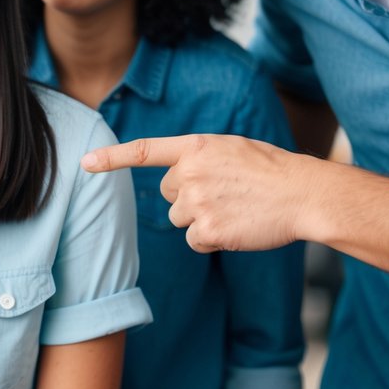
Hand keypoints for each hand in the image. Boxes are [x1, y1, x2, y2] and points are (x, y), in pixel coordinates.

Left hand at [81, 134, 309, 252]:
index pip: (144, 151)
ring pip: (179, 219)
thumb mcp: (230, 150)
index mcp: (196, 147)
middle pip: (168, 194)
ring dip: (201, 220)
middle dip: (190, 198)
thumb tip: (174, 182)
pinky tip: (236, 228)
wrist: (303, 194)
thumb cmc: (270, 171)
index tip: (84, 163)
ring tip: (235, 209)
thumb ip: (197, 159)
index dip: (112, 158)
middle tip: (226, 194)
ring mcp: (198, 202)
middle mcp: (191, 172)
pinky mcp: (208, 230)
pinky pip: (194, 241)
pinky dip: (211, 240)